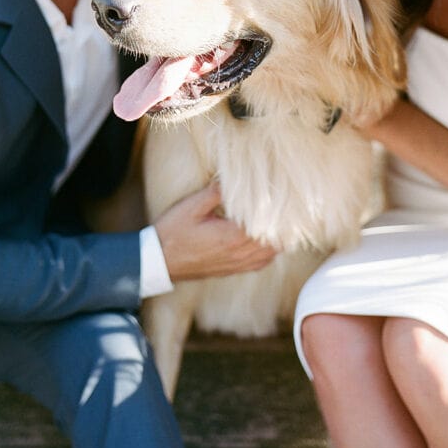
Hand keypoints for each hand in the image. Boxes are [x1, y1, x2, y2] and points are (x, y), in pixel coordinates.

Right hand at [154, 182, 276, 282]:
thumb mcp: (192, 206)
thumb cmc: (174, 232)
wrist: (160, 261)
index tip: (284, 196)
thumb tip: (233, 178)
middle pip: (275, 240)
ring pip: (271, 253)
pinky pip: (261, 263)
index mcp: (233, 235)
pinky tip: (267, 241)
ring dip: (278, 238)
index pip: (267, 223)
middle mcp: (239, 252)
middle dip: (282, 224)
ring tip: (280, 221)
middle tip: (286, 206)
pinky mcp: (232, 270)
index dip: (278, 211)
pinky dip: (269, 252)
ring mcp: (237, 264)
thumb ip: (216, 192)